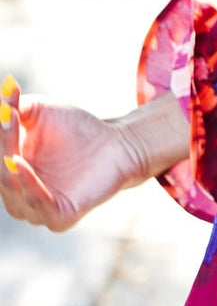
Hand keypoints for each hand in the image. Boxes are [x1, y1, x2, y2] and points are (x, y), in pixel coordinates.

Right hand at [0, 76, 150, 231]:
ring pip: (14, 191)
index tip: (4, 111)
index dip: (0, 134)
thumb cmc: (75, 128)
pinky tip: (20, 164)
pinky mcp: (59, 218)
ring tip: (10, 152)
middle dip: (3, 146)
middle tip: (7, 119)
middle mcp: (18, 196)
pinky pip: (38, 205)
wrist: (115, 144)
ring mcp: (37, 209)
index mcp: (9, 174)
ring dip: (9, 170)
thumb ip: (15, 106)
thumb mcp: (39, 111)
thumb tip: (5, 87)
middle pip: (2, 173)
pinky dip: (28, 186)